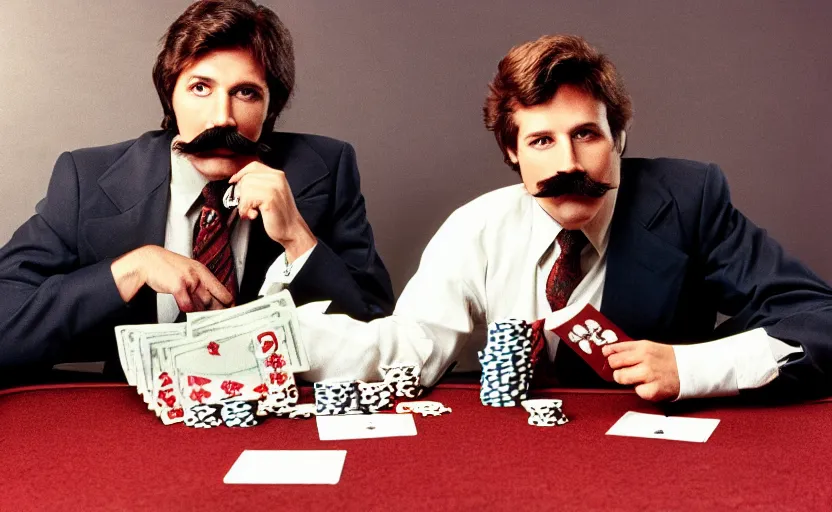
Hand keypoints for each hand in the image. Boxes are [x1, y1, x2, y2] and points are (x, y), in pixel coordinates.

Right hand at [111, 246, 232, 311]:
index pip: (222, 291)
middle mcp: (198, 276)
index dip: (228, 304)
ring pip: (202, 304)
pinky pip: (187, 305)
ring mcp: (189, 281)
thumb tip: (208, 301)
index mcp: (203, 272)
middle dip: (219, 313)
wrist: (149, 260)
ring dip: (204, 316)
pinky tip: (189, 315)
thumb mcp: (188, 271)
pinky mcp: (178, 286)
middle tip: (222, 323)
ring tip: (207, 324)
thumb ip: (199, 285)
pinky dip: (189, 312)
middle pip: (215, 300)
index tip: (231, 313)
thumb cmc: (168, 267)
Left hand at [229, 161, 316, 260]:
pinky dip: (245, 208)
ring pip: (245, 187)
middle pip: (247, 177)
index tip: (234, 182)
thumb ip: (260, 184)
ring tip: (250, 211)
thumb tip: (240, 180)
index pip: (253, 166)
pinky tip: (253, 214)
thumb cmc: (281, 215)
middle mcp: (277, 178)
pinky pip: (247, 198)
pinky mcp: (270, 198)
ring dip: (243, 202)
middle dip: (242, 193)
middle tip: (246, 205)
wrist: (292, 229)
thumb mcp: (272, 193)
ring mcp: (274, 187)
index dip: (241, 174)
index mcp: (277, 175)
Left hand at [602, 340, 679, 401]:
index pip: (614, 353)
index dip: (612, 359)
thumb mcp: (646, 346)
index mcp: (642, 348)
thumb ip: (625, 347)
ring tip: (638, 378)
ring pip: (621, 378)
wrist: (689, 370)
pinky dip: (641, 390)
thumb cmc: (665, 358)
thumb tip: (605, 350)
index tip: (615, 361)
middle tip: (628, 370)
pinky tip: (649, 385)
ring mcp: (649, 376)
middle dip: (617, 368)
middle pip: (614, 365)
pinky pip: (636, 391)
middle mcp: (645, 360)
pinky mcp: (653, 391)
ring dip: (626, 379)